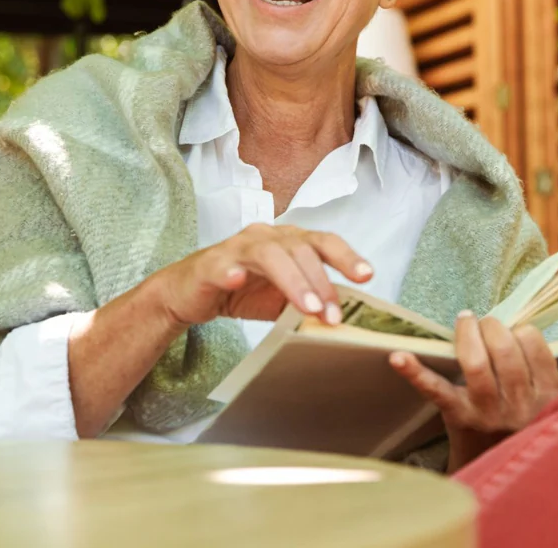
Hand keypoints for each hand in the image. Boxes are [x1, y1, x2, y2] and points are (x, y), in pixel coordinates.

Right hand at [149, 223, 372, 328]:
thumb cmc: (242, 290)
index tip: (366, 276)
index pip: (322, 242)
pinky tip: (238, 281)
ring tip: (307, 307)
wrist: (191, 293)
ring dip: (292, 280)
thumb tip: (342, 320)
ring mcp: (237, 248)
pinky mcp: (210, 264)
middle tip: (333, 315)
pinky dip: (231, 271)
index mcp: (288, 242)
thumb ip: (309, 301)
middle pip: (300, 248)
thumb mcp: (282, 298)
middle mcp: (266, 237)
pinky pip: (222, 265)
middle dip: (321, 282)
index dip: (345, 256)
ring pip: (269, 254)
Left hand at [390, 312, 557, 437]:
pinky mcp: (458, 418)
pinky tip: (398, 357)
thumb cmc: (530, 426)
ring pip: (476, 363)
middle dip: (493, 325)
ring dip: (468, 333)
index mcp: (549, 398)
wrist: (501, 477)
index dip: (520, 330)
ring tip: (466, 320)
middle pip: (504, 351)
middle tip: (485, 321)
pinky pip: (436, 391)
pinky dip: (415, 372)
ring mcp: (488, 413)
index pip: (535, 347)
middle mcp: (520, 407)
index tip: (513, 330)